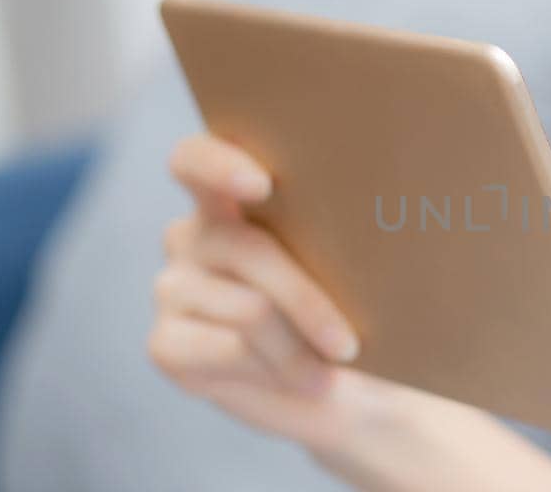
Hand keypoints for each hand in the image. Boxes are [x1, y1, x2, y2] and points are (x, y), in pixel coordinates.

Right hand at [150, 134, 461, 456]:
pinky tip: (307, 381)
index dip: (218, 164)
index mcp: (231, 198)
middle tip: (350, 343)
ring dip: (302, 346)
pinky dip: (280, 371)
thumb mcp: (359, 268)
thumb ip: (341, 234)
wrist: (357, 391)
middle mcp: (193, 236)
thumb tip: (383, 216)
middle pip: (243, 247)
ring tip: (341, 364)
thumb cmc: (364, 313)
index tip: (262, 184)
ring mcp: (173, 288)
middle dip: (305, 298)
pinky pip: (228, 350)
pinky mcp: (166, 344)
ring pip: (247, 307)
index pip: (196, 160)